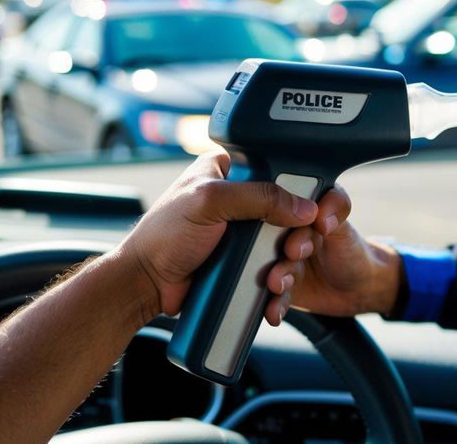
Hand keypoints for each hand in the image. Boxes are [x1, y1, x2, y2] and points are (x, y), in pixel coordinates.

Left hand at [118, 150, 317, 317]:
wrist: (148, 284)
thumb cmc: (164, 235)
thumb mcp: (210, 202)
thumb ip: (258, 196)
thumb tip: (304, 207)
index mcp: (228, 169)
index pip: (275, 166)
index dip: (295, 186)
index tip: (308, 207)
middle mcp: (239, 196)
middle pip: (287, 207)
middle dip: (295, 231)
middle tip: (292, 247)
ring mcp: (244, 229)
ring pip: (285, 239)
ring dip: (289, 260)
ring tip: (277, 276)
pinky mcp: (246, 257)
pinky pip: (274, 263)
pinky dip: (280, 278)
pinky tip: (276, 290)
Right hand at [262, 185, 400, 323]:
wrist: (359, 288)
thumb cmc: (352, 251)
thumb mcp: (345, 230)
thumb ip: (336, 212)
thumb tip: (321, 214)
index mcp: (300, 217)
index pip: (289, 212)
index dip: (291, 221)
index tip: (299, 236)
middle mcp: (287, 239)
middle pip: (275, 243)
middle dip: (280, 251)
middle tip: (290, 255)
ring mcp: (284, 264)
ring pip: (275, 270)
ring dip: (276, 277)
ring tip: (277, 285)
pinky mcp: (283, 288)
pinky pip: (275, 297)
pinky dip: (274, 305)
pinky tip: (274, 312)